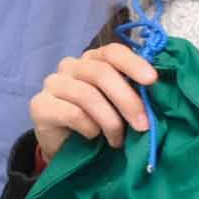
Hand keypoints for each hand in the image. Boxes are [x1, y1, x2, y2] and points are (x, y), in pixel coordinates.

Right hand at [29, 42, 157, 166]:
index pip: (112, 52)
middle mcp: (71, 66)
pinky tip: (93, 136)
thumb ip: (132, 92)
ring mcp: (53, 83)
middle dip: (127, 100)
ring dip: (110, 121)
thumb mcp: (118, 105)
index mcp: (93, 60)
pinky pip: (72, 113)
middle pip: (101, 72)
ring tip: (117, 140)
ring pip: (87, 95)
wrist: (64, 147)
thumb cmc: (97, 121)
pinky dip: (89, 127)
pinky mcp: (40, 105)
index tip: (152, 81)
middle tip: (143, 125)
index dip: (133, 63)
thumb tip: (158, 92)